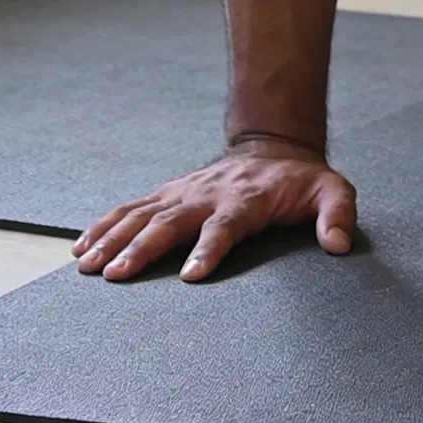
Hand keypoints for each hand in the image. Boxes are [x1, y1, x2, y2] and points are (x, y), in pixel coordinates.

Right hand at [72, 138, 357, 284]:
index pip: (225, 227)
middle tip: (117, 275)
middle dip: (143, 248)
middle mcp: (207, 195)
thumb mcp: (331, 191)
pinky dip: (104, 226)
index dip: (209, 249)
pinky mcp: (168, 194)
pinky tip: (82, 248)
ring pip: (142, 215)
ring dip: (114, 239)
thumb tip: (340, 245)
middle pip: (171, 221)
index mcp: (245, 200)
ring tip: (87, 266)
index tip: (191, 275)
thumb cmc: (300, 183)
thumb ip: (338, 214)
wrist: (273, 147)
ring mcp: (183, 193)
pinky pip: (131, 209)